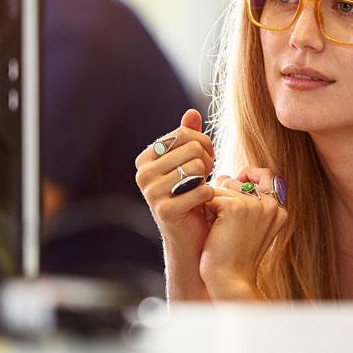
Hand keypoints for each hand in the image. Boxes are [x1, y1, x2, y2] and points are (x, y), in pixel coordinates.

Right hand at [134, 109, 215, 299]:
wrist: (191, 238)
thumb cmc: (192, 196)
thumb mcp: (189, 163)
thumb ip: (189, 138)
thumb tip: (192, 113)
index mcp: (145, 158)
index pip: (184, 133)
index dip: (204, 144)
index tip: (207, 159)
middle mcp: (142, 173)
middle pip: (193, 148)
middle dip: (208, 161)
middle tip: (207, 177)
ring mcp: (150, 192)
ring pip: (198, 167)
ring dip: (209, 178)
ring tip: (205, 189)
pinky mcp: (164, 211)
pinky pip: (200, 190)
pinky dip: (210, 196)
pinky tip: (205, 204)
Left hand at [199, 171, 287, 299]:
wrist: (230, 281)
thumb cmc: (234, 258)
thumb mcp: (248, 228)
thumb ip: (247, 202)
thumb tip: (227, 177)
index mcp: (279, 210)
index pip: (265, 174)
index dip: (246, 177)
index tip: (232, 193)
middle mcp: (271, 204)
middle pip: (237, 179)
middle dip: (224, 196)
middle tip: (224, 225)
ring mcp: (255, 204)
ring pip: (223, 185)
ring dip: (213, 204)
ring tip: (219, 229)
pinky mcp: (236, 206)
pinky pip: (212, 194)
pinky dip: (206, 210)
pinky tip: (213, 230)